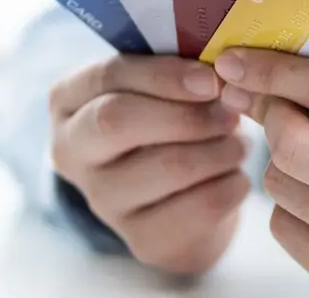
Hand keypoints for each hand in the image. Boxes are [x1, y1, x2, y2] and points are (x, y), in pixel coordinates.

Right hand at [49, 55, 250, 274]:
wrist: (179, 195)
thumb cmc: (170, 119)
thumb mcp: (163, 87)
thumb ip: (178, 68)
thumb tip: (222, 67)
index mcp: (70, 100)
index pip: (109, 77)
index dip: (164, 75)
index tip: (211, 78)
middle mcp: (72, 151)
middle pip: (119, 120)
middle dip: (187, 113)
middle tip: (231, 112)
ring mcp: (102, 201)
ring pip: (168, 165)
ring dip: (220, 148)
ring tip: (239, 143)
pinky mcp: (141, 240)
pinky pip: (199, 207)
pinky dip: (231, 185)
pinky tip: (236, 176)